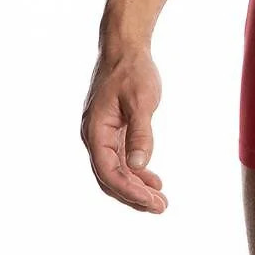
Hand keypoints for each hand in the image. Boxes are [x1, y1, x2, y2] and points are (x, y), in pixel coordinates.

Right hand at [80, 47, 167, 212]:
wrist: (125, 46)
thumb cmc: (132, 70)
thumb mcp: (141, 100)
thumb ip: (140, 133)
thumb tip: (139, 166)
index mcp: (95, 131)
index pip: (109, 172)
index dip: (130, 190)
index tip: (152, 201)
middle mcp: (93, 136)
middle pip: (109, 177)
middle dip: (133, 196)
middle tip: (160, 207)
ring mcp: (101, 133)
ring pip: (115, 170)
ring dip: (135, 187)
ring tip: (159, 200)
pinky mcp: (111, 129)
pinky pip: (120, 158)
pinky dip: (134, 171)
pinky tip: (152, 179)